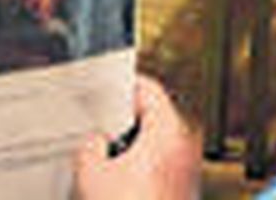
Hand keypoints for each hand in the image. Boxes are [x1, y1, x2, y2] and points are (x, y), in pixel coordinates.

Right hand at [74, 76, 201, 199]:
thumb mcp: (92, 176)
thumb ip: (89, 148)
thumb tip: (95, 143)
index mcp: (168, 132)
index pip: (148, 90)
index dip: (122, 86)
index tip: (106, 89)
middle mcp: (183, 148)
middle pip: (152, 118)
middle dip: (123, 124)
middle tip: (97, 128)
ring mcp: (186, 173)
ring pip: (155, 147)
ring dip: (130, 151)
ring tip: (101, 162)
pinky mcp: (182, 195)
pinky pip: (158, 170)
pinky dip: (139, 172)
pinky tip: (115, 187)